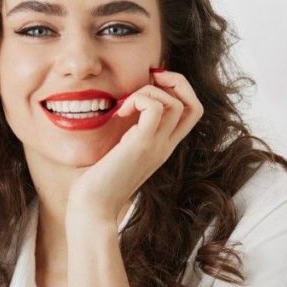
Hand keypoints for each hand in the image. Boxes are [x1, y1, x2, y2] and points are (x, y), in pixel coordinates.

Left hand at [66, 68, 203, 222]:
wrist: (92, 208)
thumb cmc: (96, 183)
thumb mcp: (116, 151)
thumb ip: (125, 131)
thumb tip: (115, 106)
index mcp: (162, 147)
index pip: (191, 112)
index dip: (177, 89)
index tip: (150, 84)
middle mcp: (165, 146)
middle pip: (194, 104)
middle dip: (176, 81)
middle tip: (150, 79)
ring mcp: (157, 146)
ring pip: (176, 102)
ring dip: (149, 91)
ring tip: (125, 105)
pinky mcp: (142, 145)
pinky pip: (155, 107)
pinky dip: (138, 99)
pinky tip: (119, 114)